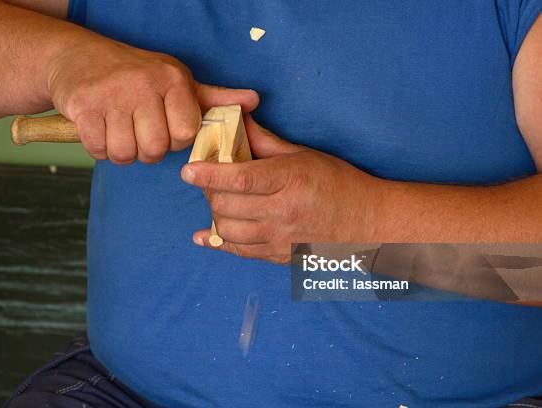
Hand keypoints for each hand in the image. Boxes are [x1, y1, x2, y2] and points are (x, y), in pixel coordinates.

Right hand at [47, 36, 258, 163]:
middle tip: (138, 131)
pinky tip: (100, 129)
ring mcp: (112, 94)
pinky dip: (99, 148)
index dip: (175, 140)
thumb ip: (212, 98)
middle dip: (147, 150)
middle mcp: (145, 84)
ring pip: (126, 154)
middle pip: (156, 149)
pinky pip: (99, 150)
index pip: (186, 134)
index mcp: (173, 79)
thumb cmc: (135, 75)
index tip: (164, 127)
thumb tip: (254, 100)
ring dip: (122, 151)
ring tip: (119, 130)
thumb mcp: (175, 81)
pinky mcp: (83, 106)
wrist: (78, 56)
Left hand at [181, 116, 385, 263]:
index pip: (241, 178)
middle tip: (207, 179)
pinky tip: (205, 236)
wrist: (368, 223)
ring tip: (218, 201)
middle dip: (209, 190)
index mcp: (290, 180)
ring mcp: (281, 239)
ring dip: (215, 214)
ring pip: (228, 231)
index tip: (188, 170)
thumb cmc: (338, 183)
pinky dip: (218, 244)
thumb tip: (237, 121)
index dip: (210, 174)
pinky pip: (240, 253)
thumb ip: (266, 142)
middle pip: (228, 204)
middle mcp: (283, 212)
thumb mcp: (304, 155)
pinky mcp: (280, 257)